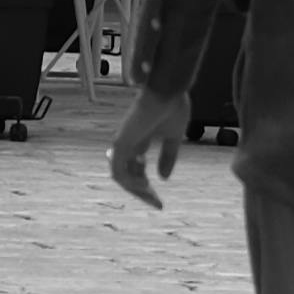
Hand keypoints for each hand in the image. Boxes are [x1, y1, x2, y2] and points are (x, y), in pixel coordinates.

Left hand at [110, 81, 191, 209]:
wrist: (167, 90)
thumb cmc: (172, 106)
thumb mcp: (174, 137)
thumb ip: (168, 156)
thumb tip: (163, 178)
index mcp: (139, 140)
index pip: (136, 169)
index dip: (146, 186)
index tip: (160, 201)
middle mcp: (128, 143)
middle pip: (128, 175)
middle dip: (142, 192)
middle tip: (157, 204)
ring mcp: (122, 144)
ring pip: (121, 177)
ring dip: (136, 190)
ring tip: (152, 197)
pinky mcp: (120, 144)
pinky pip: (118, 172)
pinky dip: (130, 183)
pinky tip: (146, 186)